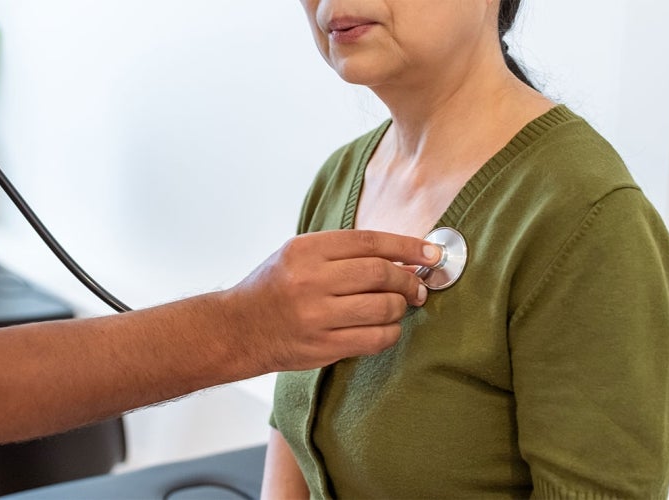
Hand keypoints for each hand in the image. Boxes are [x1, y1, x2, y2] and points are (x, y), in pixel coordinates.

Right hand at [223, 230, 442, 371]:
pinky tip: (388, 327)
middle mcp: (310, 280)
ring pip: (382, 307)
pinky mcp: (322, 347)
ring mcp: (316, 316)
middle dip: (409, 279)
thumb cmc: (273, 287)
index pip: (369, 242)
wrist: (237, 328)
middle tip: (417, 285)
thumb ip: (341, 252)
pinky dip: (391, 332)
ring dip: (401, 306)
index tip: (430, 252)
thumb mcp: (296, 254)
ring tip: (401, 305)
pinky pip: (374, 339)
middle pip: (380, 274)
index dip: (407, 246)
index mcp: (306, 250)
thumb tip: (398, 256)